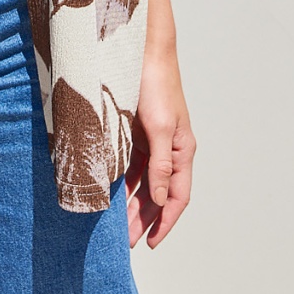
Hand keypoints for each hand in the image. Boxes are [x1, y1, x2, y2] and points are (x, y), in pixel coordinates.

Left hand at [125, 0, 195, 249]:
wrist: (142, 51)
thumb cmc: (155, 85)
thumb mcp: (157, 128)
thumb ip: (159, 166)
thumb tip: (159, 200)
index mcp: (181, 150)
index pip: (177, 197)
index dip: (165, 222)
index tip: (150, 243)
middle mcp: (170, 149)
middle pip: (159, 194)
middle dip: (145, 219)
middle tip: (126, 242)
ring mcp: (153, 141)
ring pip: (144, 182)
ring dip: (133, 203)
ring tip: (117, 225)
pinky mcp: (138, 132)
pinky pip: (132, 165)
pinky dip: (124, 182)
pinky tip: (112, 194)